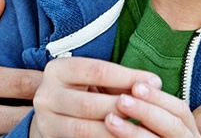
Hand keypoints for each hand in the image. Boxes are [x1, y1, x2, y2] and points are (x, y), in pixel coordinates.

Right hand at [31, 57, 161, 137]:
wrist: (51, 111)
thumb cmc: (81, 89)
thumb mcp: (92, 78)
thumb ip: (117, 80)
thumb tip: (153, 83)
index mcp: (57, 69)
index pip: (97, 70)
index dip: (127, 77)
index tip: (154, 82)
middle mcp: (45, 94)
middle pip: (89, 103)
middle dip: (122, 108)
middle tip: (147, 111)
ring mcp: (45, 120)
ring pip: (84, 129)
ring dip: (115, 131)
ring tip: (138, 129)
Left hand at [105, 82, 200, 137]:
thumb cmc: (150, 134)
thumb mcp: (153, 125)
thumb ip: (142, 109)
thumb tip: (116, 86)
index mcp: (188, 133)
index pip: (180, 111)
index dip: (159, 97)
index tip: (135, 85)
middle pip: (174, 127)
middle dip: (147, 111)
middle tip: (122, 99)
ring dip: (134, 131)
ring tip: (109, 119)